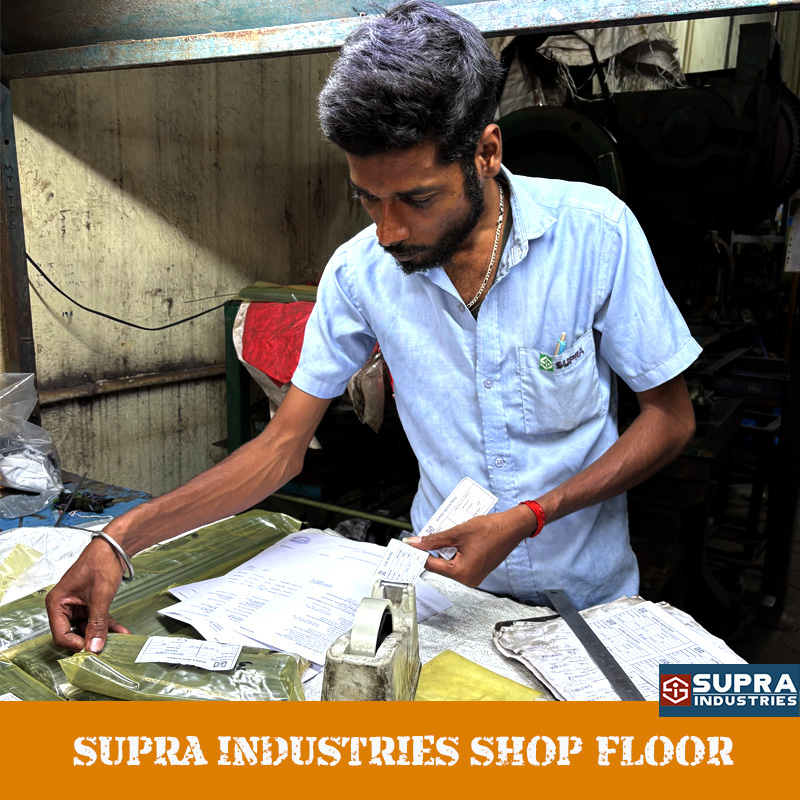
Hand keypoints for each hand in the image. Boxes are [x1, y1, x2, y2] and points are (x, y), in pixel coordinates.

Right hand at [45, 538, 130, 652]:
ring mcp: (76, 605)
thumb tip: (94, 647)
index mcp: (57, 603)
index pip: (60, 635)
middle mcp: (64, 606)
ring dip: (102, 633)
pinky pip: (95, 619)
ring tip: (118, 639)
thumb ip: (97, 623)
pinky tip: (120, 630)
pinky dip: (106, 625)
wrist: (115, 547)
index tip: (92, 650)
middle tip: (106, 648)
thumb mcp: (100, 596)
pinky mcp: (88, 603)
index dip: (76, 644)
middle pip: (73, 633)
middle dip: (90, 640)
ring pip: (86, 627)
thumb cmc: (101, 563)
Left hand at [404, 504, 535, 587]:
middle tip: (423, 537)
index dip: (419, 553)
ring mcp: (475, 575)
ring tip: (440, 535)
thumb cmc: (491, 529)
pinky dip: (454, 550)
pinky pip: (461, 561)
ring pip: (451, 562)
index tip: (410, 546)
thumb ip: (435, 540)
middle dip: (433, 550)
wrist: (513, 526)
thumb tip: (417, 543)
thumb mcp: (457, 532)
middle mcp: (469, 579)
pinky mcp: (479, 569)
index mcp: (462, 573)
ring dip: (444, 549)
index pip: (432, 565)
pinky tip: (452, 538)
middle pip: (441, 565)